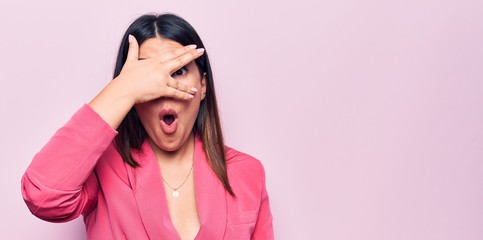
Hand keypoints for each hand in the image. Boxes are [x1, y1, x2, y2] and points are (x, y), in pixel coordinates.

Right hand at [88, 35, 204, 128]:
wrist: (124, 89)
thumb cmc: (126, 77)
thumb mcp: (130, 60)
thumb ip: (133, 48)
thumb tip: (131, 37)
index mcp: (155, 60)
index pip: (172, 53)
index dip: (184, 49)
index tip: (193, 46)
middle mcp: (161, 68)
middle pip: (180, 60)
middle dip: (192, 55)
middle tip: (201, 51)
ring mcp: (162, 78)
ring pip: (180, 82)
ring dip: (189, 86)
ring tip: (196, 88)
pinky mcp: (162, 89)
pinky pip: (176, 93)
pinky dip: (184, 95)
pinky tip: (191, 96)